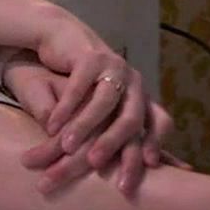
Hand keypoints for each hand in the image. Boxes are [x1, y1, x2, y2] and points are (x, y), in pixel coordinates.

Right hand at [21, 19, 177, 194]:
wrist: (60, 38)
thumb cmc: (80, 82)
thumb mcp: (100, 106)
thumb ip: (115, 131)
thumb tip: (135, 171)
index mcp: (141, 96)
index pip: (157, 124)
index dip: (153, 145)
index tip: (145, 168)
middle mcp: (134, 82)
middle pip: (131, 118)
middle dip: (114, 145)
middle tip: (96, 166)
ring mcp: (113, 67)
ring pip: (103, 103)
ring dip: (84, 127)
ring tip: (66, 148)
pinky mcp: (90, 57)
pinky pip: (78, 87)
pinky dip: (64, 109)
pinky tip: (52, 126)